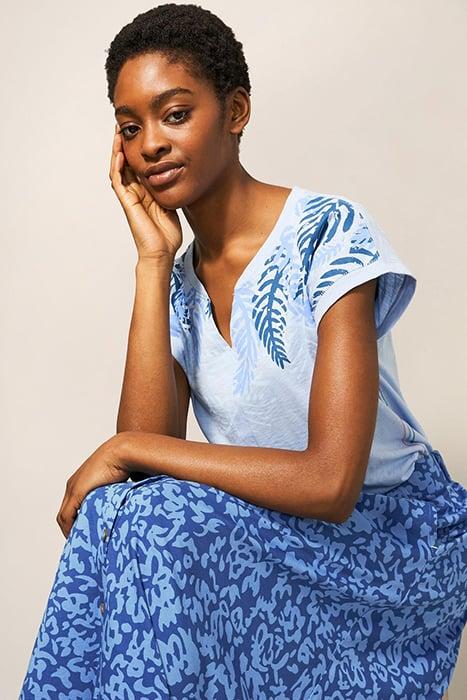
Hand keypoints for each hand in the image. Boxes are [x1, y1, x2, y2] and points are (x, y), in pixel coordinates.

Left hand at [56, 435, 128, 538]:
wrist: (122, 451)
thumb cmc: (123, 464)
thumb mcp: (115, 484)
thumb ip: (112, 495)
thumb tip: (122, 506)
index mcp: (80, 482)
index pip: (70, 507)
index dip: (74, 521)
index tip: (84, 532)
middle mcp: (73, 485)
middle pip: (64, 514)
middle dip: (71, 529)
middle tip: (82, 542)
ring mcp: (73, 488)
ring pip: (63, 517)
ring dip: (70, 531)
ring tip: (81, 542)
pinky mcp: (77, 492)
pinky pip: (66, 516)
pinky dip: (69, 528)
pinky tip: (79, 536)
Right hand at [109, 124, 182, 261]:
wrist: (161, 252)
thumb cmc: (167, 234)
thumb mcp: (173, 202)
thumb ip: (172, 188)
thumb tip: (181, 173)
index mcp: (145, 191)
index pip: (138, 164)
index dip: (137, 148)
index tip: (140, 131)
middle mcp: (134, 192)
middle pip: (125, 162)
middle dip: (124, 143)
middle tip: (124, 124)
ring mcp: (129, 197)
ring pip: (118, 168)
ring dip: (117, 150)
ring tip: (118, 132)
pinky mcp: (127, 203)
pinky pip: (118, 181)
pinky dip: (117, 166)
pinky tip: (119, 152)